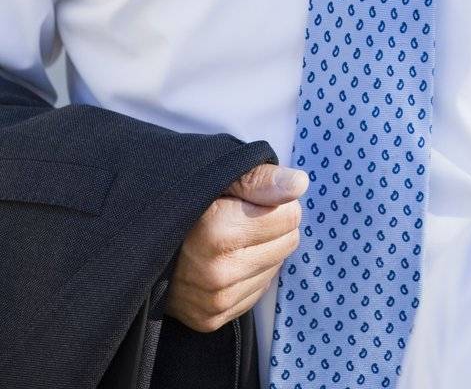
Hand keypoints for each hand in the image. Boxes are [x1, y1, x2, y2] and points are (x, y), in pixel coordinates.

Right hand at [164, 163, 308, 332]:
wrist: (140, 243)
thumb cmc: (186, 203)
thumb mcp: (219, 178)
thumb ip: (261, 180)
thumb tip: (301, 184)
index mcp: (219, 231)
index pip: (290, 216)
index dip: (277, 202)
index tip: (255, 200)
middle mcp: (218, 272)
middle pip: (288, 242)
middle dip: (273, 226)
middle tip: (244, 219)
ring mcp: (215, 301)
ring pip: (275, 268)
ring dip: (263, 252)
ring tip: (232, 241)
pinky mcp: (211, 320)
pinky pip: (257, 293)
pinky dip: (250, 275)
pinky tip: (227, 262)